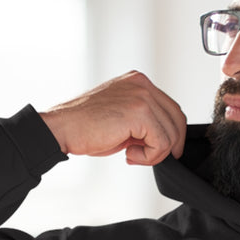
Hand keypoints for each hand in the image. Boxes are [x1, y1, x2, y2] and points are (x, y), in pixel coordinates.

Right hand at [39, 71, 186, 163]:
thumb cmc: (86, 126)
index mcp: (138, 82)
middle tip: (147, 157)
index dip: (170, 135)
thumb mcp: (122, 117)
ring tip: (132, 155)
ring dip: (155, 154)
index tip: (157, 150)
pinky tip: (129, 154)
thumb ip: (144, 120)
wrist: (62, 128)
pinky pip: (161, 143)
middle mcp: (142, 84)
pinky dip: (149, 157)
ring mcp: (142, 96)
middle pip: (177, 120)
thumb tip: (165, 139)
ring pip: (171, 134)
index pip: (171, 109)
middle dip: (168, 145)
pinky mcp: (139, 112)